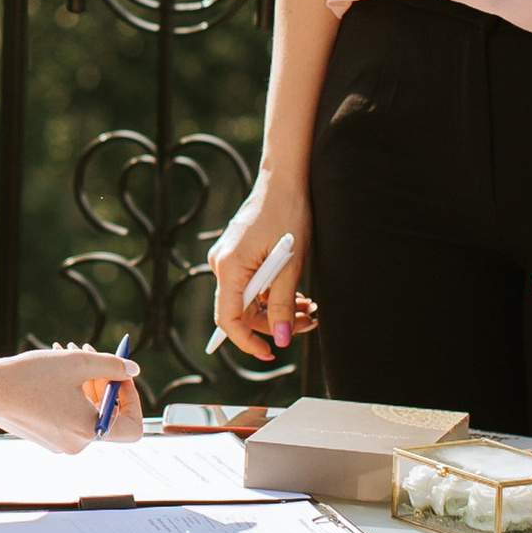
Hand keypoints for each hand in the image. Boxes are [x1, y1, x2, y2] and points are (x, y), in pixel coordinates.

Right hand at [0, 344, 144, 453]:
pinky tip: (50, 369)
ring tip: (65, 351)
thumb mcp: (79, 362)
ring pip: (85, 410)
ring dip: (82, 381)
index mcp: (90, 431)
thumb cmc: (32, 377)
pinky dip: (66, 392)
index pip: (133, 426)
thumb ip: (112, 365)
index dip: (132, 398)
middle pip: (107, 413)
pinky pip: (67, 415)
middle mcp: (76, 444)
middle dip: (102, 380)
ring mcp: (58, 442)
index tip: (119, 375)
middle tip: (88, 350)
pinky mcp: (43, 436)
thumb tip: (133, 370)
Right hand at [211, 175, 314, 364]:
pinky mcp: (238, 253)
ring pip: (250, 299)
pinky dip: (274, 292)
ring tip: (310, 308)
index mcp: (230, 267)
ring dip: (278, 308)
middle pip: (242, 311)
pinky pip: (252, 284)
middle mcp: (222, 264)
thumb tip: (280, 338)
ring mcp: (228, 258)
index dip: (248, 342)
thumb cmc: (289, 214)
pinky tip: (297, 294)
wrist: (284, 179)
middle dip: (275, 322)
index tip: (271, 353)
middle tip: (309, 322)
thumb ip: (283, 303)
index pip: (229, 319)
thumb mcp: (291, 263)